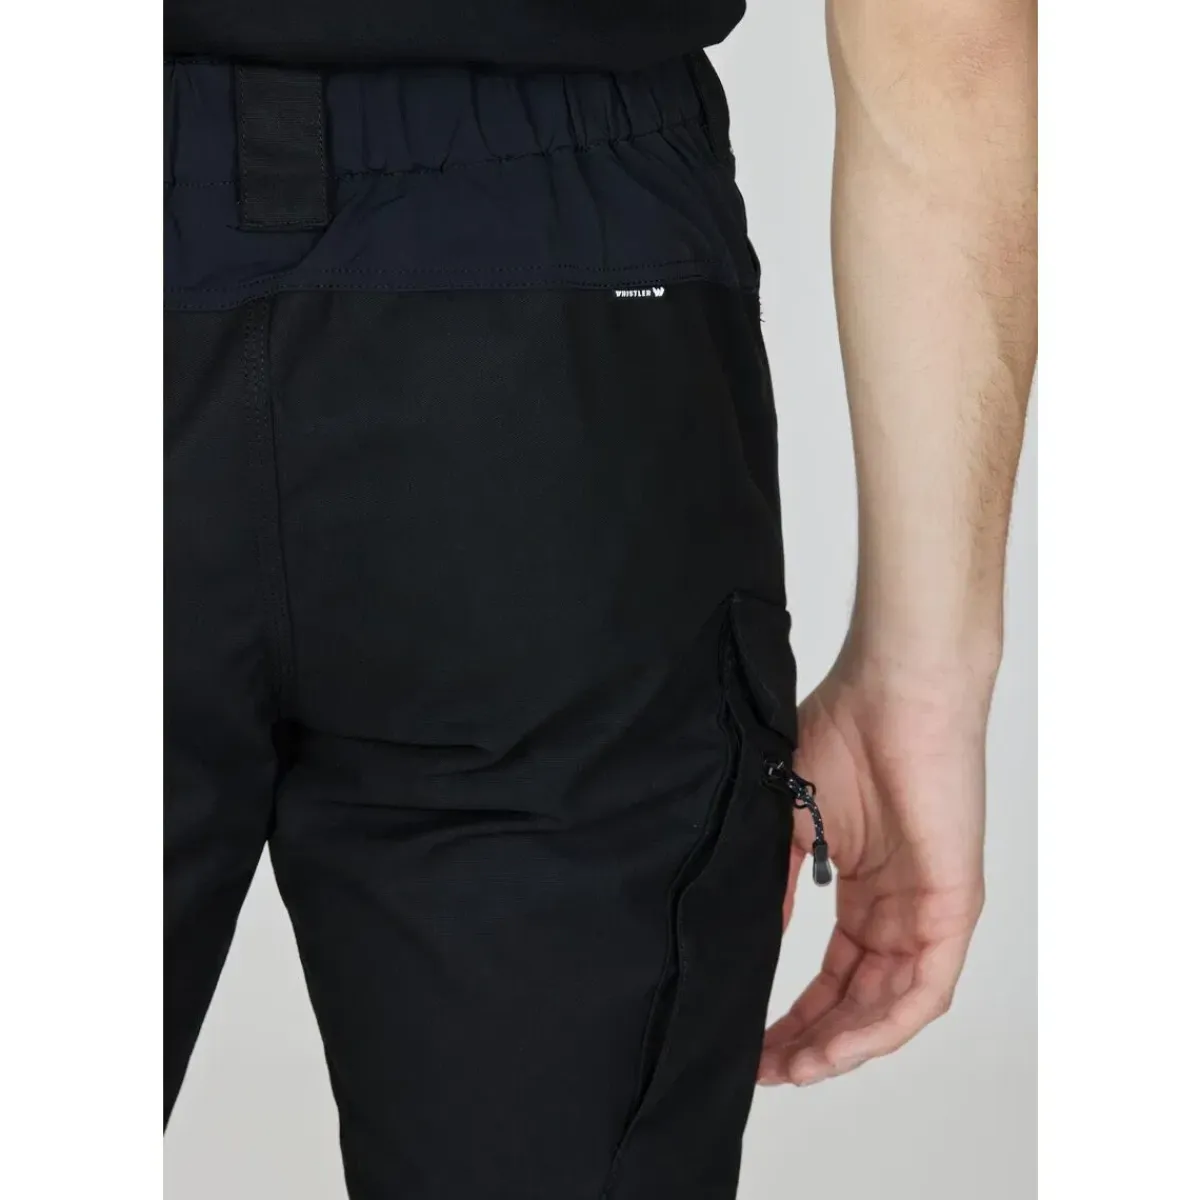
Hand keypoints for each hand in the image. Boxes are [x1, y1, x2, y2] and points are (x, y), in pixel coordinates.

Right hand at [758, 654, 989, 1085]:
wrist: (894, 690)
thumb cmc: (843, 734)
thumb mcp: (790, 821)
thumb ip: (779, 883)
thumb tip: (751, 938)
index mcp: (863, 889)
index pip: (832, 975)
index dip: (794, 1016)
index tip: (750, 1044)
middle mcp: (898, 910)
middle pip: (858, 1001)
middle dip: (811, 1041)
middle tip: (765, 1070)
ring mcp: (928, 912)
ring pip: (891, 1007)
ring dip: (843, 1045)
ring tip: (793, 1069)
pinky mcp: (953, 906)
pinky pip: (925, 989)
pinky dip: (883, 1025)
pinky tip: (839, 1047)